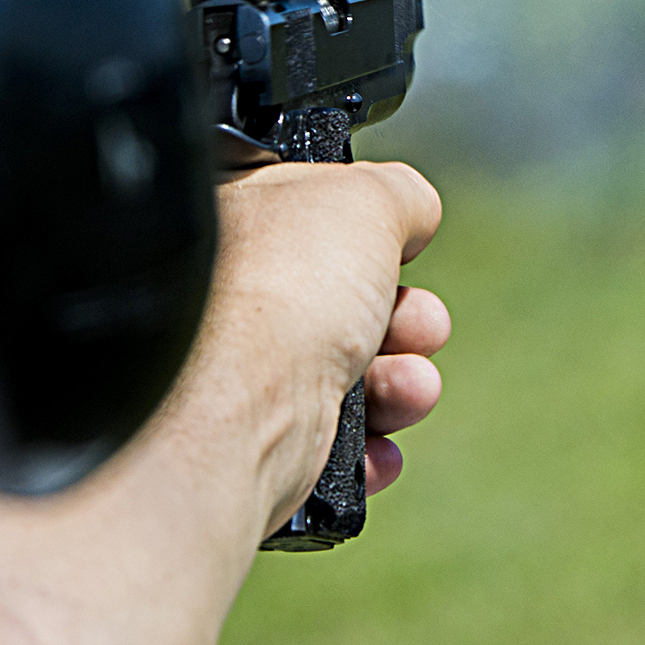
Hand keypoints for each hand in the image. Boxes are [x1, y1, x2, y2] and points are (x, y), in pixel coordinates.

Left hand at [210, 161, 444, 529]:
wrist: (239, 408)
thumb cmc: (284, 291)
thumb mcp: (365, 200)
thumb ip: (399, 195)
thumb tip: (412, 216)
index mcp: (232, 223)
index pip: (315, 223)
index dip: (371, 239)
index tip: (403, 255)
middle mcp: (224, 301)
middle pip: (344, 305)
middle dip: (406, 321)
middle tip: (420, 327)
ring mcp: (234, 377)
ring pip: (346, 379)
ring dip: (400, 387)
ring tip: (408, 389)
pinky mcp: (250, 446)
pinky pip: (328, 447)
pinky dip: (367, 449)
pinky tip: (375, 448)